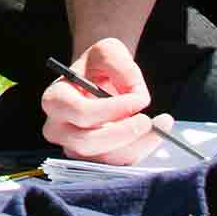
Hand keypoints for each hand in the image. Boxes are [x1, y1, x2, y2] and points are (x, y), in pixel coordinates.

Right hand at [40, 37, 180, 164]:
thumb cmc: (99, 66)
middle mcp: (58, 129)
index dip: (110, 110)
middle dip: (122, 133)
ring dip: (136, 145)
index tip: (138, 100)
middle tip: (148, 120)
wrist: (99, 80)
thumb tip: (137, 97)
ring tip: (161, 125)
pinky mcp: (93, 161)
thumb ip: (122, 66)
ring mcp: (74, 148)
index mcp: (55, 100)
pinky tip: (155, 133)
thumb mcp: (108, 51)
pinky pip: (117, 164)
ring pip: (104, 158)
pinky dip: (140, 150)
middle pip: (87, 142)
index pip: (80, 112)